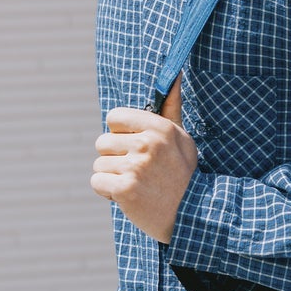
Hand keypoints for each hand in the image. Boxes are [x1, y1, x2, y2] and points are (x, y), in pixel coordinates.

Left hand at [92, 76, 197, 243]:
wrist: (193, 216)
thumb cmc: (184, 174)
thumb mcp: (182, 138)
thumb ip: (171, 107)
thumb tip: (175, 74)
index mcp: (159, 127)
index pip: (114, 118)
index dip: (120, 135)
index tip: (134, 148)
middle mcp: (147, 143)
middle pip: (102, 143)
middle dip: (114, 159)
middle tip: (138, 173)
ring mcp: (135, 166)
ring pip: (99, 165)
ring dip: (112, 178)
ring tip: (137, 186)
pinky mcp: (125, 189)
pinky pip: (97, 183)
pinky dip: (108, 193)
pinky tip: (129, 197)